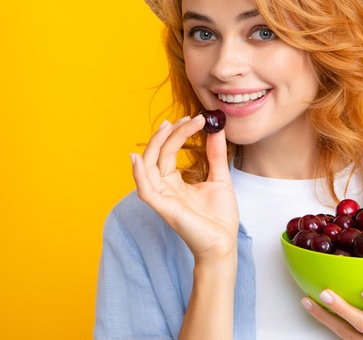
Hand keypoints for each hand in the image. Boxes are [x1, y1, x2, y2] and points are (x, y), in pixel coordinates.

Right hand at [131, 115, 238, 262]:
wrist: (224, 243)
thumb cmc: (220, 218)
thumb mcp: (220, 178)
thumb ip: (215, 155)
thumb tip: (216, 129)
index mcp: (175, 181)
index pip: (170, 150)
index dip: (180, 132)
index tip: (197, 119)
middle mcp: (165, 187)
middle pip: (157, 154)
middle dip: (169, 134)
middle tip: (186, 119)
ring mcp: (162, 198)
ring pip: (147, 166)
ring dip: (155, 145)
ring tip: (166, 127)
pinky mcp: (163, 208)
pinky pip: (145, 190)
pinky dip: (138, 174)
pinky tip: (137, 158)